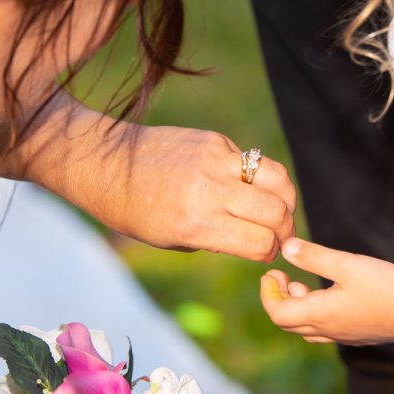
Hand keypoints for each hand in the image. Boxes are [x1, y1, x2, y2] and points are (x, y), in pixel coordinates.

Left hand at [77, 124, 296, 261]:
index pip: (260, 242)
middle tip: (281, 234)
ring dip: (285, 198)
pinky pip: (253, 161)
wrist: (107, 164)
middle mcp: (210, 190)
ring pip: (277, 178)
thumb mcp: (174, 240)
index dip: (270, 252)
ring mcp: (215, 160)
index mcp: (197, 224)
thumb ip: (218, 239)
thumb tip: (257, 238)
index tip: (267, 253)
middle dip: (286, 228)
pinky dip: (256, 177)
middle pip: (276, 211)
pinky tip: (242, 186)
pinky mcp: (215, 140)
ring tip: (277, 208)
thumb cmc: (136, 212)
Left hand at [260, 238, 393, 344]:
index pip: (277, 313)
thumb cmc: (384, 285)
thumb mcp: (346, 264)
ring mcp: (345, 336)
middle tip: (284, 277)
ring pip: (307, 329)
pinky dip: (317, 315)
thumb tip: (286, 248)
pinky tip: (331, 296)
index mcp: (320, 314)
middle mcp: (328, 330)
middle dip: (279, 299)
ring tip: (304, 286)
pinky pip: (327, 331)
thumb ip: (314, 256)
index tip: (272, 273)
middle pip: (288, 323)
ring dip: (298, 308)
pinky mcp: (360, 336)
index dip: (268, 294)